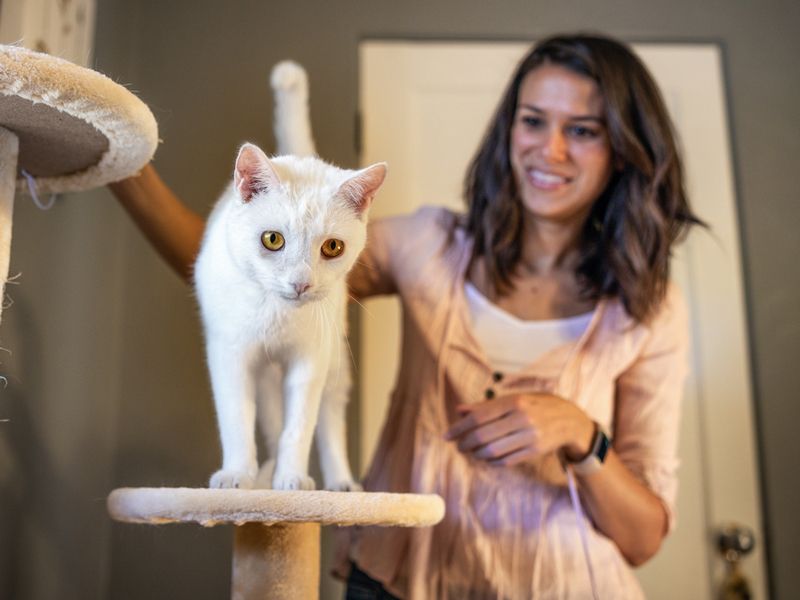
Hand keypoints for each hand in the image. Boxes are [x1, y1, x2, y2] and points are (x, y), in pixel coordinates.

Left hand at [444, 393, 594, 465]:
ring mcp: (530, 436)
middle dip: (465, 443)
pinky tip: (485, 458)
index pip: (479, 417)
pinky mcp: (535, 451)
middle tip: (458, 446)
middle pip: (483, 436)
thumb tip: (459, 410)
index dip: (459, 428)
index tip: (447, 436)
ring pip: (493, 451)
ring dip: (476, 454)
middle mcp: (522, 418)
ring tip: (470, 452)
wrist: (570, 421)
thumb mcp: (515, 398)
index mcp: (515, 402)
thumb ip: (486, 405)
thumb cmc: (537, 406)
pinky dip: (491, 461)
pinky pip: (506, 460)